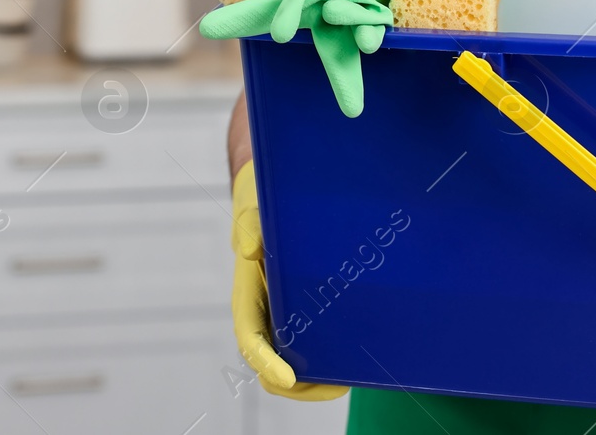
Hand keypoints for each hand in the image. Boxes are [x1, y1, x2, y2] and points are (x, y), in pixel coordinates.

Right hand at [231, 163, 347, 401]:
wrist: (269, 209)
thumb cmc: (261, 214)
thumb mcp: (254, 215)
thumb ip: (250, 229)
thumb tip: (249, 250)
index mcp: (245, 300)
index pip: (250, 342)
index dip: (267, 364)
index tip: (288, 378)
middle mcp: (261, 319)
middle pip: (270, 369)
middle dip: (300, 386)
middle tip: (337, 384)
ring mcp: (279, 323)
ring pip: (291, 369)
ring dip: (315, 382)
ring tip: (348, 380)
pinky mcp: (298, 320)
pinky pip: (307, 353)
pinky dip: (324, 365)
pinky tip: (349, 363)